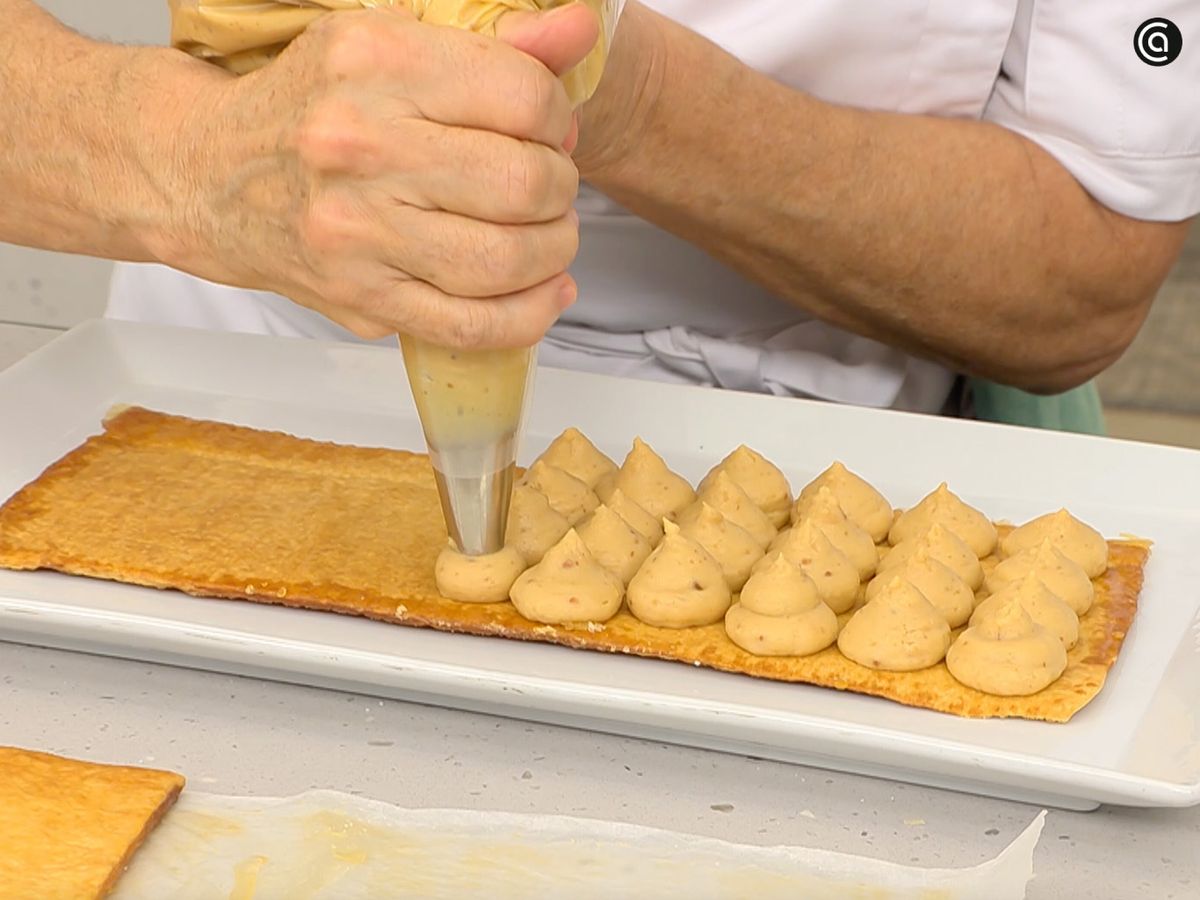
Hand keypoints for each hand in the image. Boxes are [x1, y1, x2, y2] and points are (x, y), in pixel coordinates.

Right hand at [169, 3, 598, 347]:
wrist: (208, 175)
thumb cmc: (314, 108)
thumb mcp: (393, 49)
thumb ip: (498, 44)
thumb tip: (582, 28)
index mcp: (376, 63)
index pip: (524, 97)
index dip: (558, 119)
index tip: (547, 130)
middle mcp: (361, 146)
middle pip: (524, 183)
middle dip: (560, 188)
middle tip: (548, 186)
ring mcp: (357, 232)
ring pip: (505, 260)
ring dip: (553, 251)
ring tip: (548, 235)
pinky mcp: (360, 298)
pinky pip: (472, 326)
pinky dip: (529, 315)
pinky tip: (545, 292)